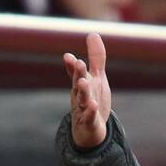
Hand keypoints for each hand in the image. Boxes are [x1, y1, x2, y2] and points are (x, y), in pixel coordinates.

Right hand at [63, 32, 111, 149]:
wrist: (90, 131)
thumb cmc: (93, 101)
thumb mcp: (96, 78)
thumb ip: (96, 58)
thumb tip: (93, 33)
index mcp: (81, 84)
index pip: (75, 73)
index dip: (72, 65)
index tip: (69, 57)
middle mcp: (80, 96)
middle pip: (78, 83)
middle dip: (78, 73)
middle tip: (78, 62)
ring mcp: (83, 110)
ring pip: (82, 100)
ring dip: (83, 91)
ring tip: (83, 82)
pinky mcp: (89, 123)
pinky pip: (89, 118)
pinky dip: (90, 112)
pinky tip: (93, 106)